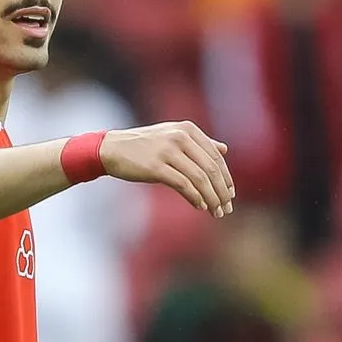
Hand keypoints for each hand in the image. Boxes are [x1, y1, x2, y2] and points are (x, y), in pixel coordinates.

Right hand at [99, 121, 234, 217]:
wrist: (111, 149)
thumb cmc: (143, 145)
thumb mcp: (172, 136)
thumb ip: (199, 143)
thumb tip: (224, 150)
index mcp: (187, 129)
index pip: (216, 157)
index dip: (226, 178)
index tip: (230, 195)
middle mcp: (179, 137)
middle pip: (210, 169)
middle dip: (221, 191)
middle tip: (227, 208)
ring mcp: (167, 151)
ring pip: (199, 178)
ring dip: (211, 198)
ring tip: (216, 212)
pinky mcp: (155, 166)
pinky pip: (183, 185)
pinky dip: (195, 197)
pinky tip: (200, 206)